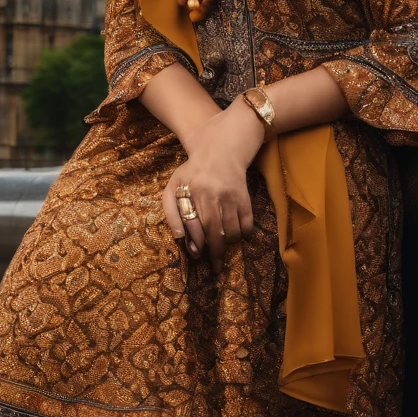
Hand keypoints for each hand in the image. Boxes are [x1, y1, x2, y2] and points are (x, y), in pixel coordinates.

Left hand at [162, 99, 264, 273]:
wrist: (221, 149)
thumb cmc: (193, 172)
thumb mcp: (174, 185)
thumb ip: (170, 211)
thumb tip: (180, 239)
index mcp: (192, 190)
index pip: (193, 225)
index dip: (195, 242)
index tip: (196, 254)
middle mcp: (212, 193)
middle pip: (214, 232)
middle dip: (214, 252)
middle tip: (214, 266)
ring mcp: (231, 196)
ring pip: (232, 231)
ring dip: (228, 245)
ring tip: (223, 250)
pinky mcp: (245, 197)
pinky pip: (247, 224)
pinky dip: (242, 235)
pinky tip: (235, 236)